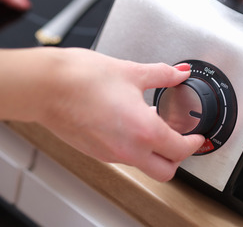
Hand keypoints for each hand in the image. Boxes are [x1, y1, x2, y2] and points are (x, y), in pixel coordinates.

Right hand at [36, 48, 204, 181]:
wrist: (45, 86)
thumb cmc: (81, 78)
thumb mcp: (130, 71)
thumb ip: (162, 74)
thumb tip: (179, 74)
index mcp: (144, 130)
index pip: (180, 150)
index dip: (194, 143)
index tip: (197, 136)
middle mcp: (128, 149)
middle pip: (165, 171)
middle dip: (177, 159)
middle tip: (181, 140)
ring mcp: (110, 154)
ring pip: (143, 165)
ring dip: (153, 152)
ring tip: (152, 125)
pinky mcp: (94, 151)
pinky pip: (122, 157)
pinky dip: (133, 147)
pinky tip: (127, 123)